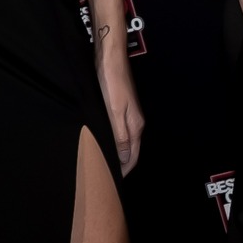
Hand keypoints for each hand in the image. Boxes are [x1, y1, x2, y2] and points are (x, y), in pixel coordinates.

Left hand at [96, 52, 145, 175]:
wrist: (110, 60)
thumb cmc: (111, 85)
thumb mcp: (114, 113)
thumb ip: (121, 137)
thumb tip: (126, 158)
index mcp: (135, 126)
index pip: (133, 156)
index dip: (124, 170)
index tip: (114, 183)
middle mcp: (136, 122)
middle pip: (132, 150)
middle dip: (122, 164)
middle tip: (108, 176)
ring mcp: (130, 115)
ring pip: (126, 141)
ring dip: (119, 153)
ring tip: (106, 163)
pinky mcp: (123, 108)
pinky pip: (121, 132)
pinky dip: (115, 142)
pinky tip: (106, 142)